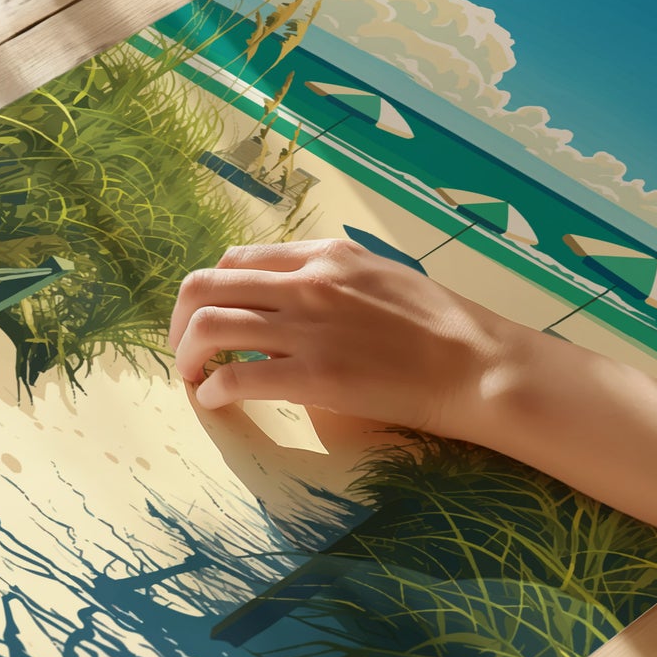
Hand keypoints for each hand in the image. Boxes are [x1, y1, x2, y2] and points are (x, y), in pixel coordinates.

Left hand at [168, 239, 524, 437]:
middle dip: (180, 321)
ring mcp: (308, 328)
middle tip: (185, 350)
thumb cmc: (439, 325)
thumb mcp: (380, 275)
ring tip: (193, 378)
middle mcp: (307, 282)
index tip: (208, 318)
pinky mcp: (314, 376)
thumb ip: (331, 277)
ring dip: (187, 355)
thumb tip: (290, 297)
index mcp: (324, 254)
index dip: (211, 290)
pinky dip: (213, 390)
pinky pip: (236, 376)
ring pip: (209, 326)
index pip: (237, 259)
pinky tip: (217, 402)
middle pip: (207, 285)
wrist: (476, 363)